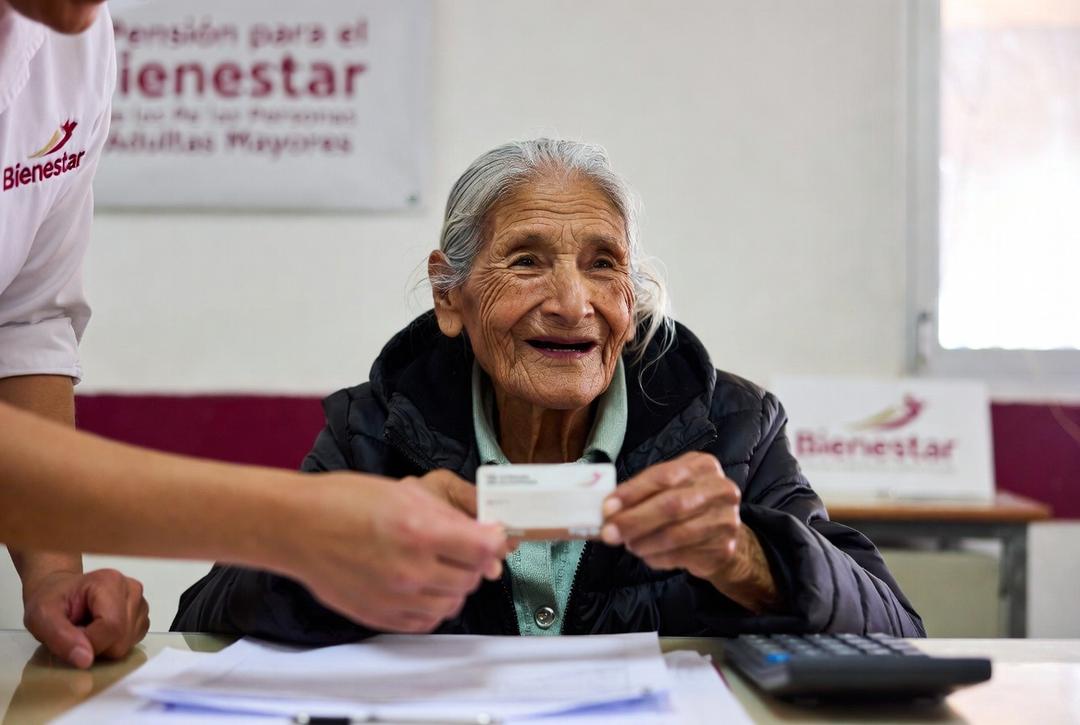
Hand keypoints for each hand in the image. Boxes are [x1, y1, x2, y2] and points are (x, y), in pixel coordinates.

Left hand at [22, 569, 148, 668]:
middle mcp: (132, 589)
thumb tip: (86, 660)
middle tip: (76, 633)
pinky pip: (131, 643)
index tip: (69, 638)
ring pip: (127, 644)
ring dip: (104, 646)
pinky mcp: (141, 617)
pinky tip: (100, 632)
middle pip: (122, 638)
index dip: (89, 643)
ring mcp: (140, 603)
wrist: (59, 591)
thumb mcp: (41, 617)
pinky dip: (113, 645)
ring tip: (87, 629)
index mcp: (110, 582)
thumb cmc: (50, 600)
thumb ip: (61, 638)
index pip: (112, 627)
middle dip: (96, 646)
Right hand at [279, 472, 510, 633]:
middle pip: (472, 578)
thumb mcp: (403, 491)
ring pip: (452, 603)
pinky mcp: (381, 615)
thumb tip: (481, 532)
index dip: (494, 540)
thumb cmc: (342, 502)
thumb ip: (446, 515)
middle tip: (463, 548)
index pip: (484, 548)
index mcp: (419, 530)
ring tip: (438, 566)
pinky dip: (432, 606)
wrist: (298, 528)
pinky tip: (421, 586)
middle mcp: (411, 569)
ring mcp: (396, 596)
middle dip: (474, 562)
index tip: (493, 536)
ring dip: (454, 585)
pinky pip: (426, 621)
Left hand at [600, 452, 779, 611]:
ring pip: (677, 534)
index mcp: (702, 466)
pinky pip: (682, 555)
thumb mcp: (669, 489)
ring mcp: (725, 519)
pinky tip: (648, 555)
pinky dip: (658, 557)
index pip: (663, 476)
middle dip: (635, 520)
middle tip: (610, 534)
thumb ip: (641, 494)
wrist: (723, 535)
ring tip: (629, 545)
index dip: (633, 492)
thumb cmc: (688, 506)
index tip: (607, 508)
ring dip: (645, 542)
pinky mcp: (724, 548)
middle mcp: (719, 489)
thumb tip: (606, 510)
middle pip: (672, 505)